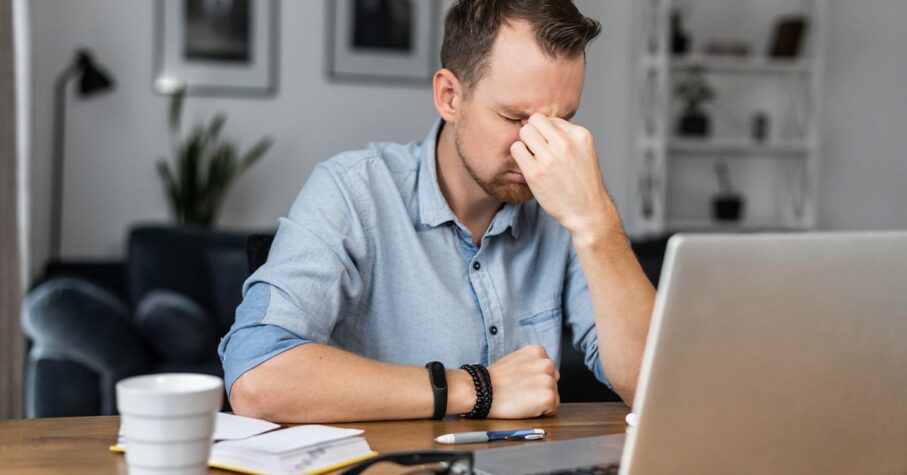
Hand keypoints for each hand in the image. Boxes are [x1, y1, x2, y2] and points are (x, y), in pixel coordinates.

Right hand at [486, 345, 559, 417]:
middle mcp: (547, 363)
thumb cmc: (494, 378)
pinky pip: (552, 409)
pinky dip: (541, 412)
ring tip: (522, 399)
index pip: (547, 369)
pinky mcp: (548, 397)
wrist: (482, 390)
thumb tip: (539, 374)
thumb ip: (531, 363)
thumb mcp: (515, 359)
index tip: (523, 382)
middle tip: (522, 392)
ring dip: (541, 401)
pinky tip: (526, 407)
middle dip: (541, 389)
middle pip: (553, 381)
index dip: (535, 379)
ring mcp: (548, 380)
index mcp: (538, 351)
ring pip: (553, 396)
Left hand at [510, 113, 618, 240]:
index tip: (548, 144)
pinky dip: (519, 155)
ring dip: (525, 142)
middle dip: (533, 132)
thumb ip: (567, 136)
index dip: (546, 131)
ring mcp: (549, 158)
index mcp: (580, 135)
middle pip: (535, 120)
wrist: (587, 211)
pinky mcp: (535, 172)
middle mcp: (565, 144)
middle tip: (536, 148)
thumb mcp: (585, 152)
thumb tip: (544, 124)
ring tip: (533, 157)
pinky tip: (528, 165)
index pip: (551, 119)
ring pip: (524, 132)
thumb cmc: (584, 183)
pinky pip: (516, 149)